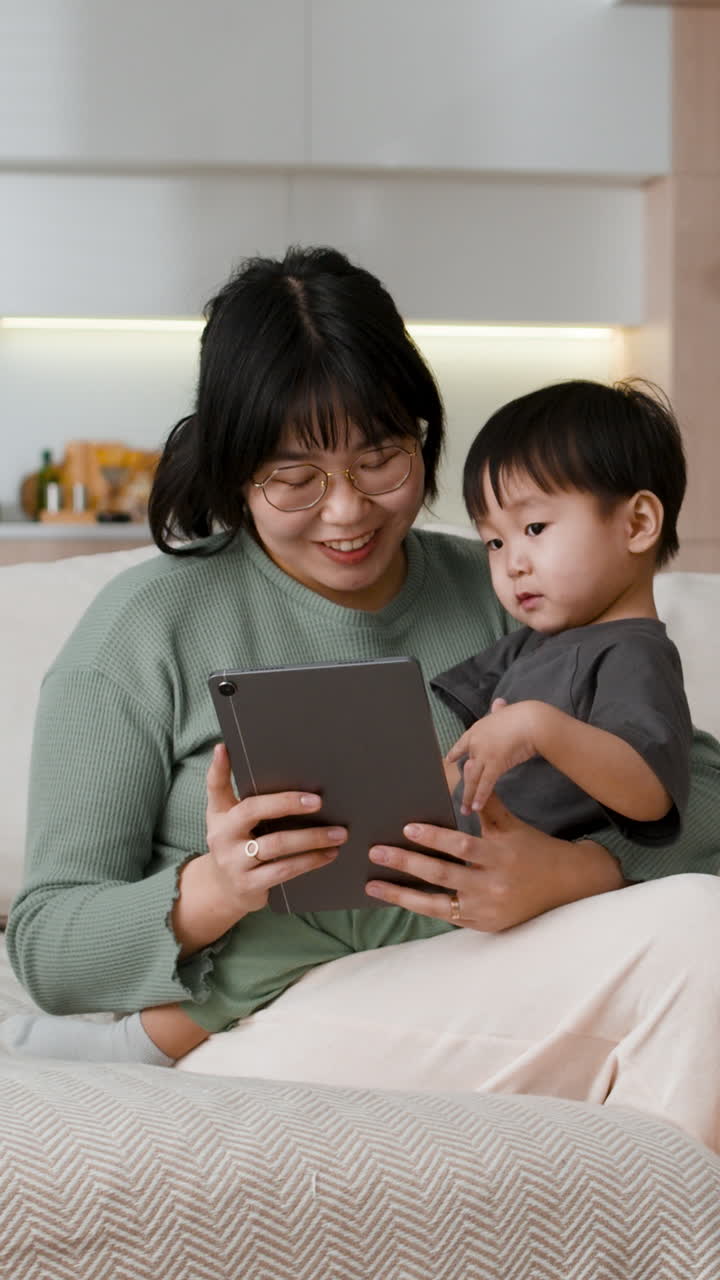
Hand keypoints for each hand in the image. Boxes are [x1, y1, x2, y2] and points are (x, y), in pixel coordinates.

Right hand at [172, 745, 347, 954]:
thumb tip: (226, 748)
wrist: (223, 890)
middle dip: (287, 803)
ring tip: (338, 833)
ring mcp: (235, 863)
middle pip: (254, 811)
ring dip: (311, 838)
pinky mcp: (250, 885)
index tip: (227, 747)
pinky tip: (329, 854)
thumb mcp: (224, 816)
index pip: (217, 787)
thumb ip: (227, 787)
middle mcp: (222, 837)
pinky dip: (310, 861)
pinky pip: (284, 871)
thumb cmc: (233, 843)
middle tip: (319, 801)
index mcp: (219, 815)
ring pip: (276, 845)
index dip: (219, 768)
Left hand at [365, 792, 624, 931]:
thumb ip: (487, 804)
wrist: (567, 887)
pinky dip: (419, 907)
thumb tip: (465, 769)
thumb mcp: (512, 825)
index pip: (462, 846)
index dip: (434, 838)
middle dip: (406, 863)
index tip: (407, 828)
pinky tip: (396, 898)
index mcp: (500, 856)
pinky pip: (444, 916)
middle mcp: (492, 885)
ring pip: (437, 904)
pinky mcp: (482, 924)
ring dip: (401, 894)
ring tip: (372, 885)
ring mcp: (486, 909)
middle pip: (442, 875)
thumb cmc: (533, 849)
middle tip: (375, 851)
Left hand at [446, 698, 541, 813]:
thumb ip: (500, 710)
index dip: (456, 753)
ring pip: (473, 778)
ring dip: (469, 796)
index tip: (449, 760)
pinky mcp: (494, 763)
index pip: (463, 743)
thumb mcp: (507, 711)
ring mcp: (484, 753)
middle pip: (467, 767)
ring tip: (465, 810)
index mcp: (478, 728)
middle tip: (458, 799)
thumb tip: (498, 703)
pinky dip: (480, 796)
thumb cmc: (524, 715)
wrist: (532, 721)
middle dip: (464, 785)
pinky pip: (485, 784)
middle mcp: (477, 742)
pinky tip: (476, 807)